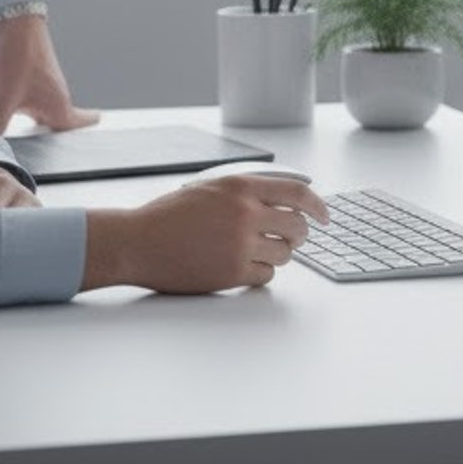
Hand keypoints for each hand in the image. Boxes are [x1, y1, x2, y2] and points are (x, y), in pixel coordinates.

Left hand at [0, 9, 100, 135]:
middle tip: (52, 144)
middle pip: (63, 122)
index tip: (97, 124)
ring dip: (42, 122)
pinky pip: (38, 101)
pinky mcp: (38, 79)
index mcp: (58, 106)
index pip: (78, 123)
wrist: (20, 29)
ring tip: (31, 133)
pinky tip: (17, 112)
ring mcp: (48, 87)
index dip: (86, 126)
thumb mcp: (6, 96)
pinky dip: (33, 110)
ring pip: (48, 111)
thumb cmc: (21, 61)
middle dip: (59, 133)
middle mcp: (57, 98)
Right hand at [83, 172, 330, 294]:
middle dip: (299, 235)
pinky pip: (266, 276)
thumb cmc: (168, 215)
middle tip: (291, 240)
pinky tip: (243, 267)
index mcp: (241, 187)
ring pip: (284, 254)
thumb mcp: (209, 187)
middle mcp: (245, 214)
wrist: (137, 242)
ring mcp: (240, 245)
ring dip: (277, 255)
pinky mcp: (232, 273)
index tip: (325, 217)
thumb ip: (245, 191)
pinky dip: (260, 274)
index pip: (297, 193)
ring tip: (255, 252)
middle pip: (297, 227)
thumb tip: (282, 200)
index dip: (318, 206)